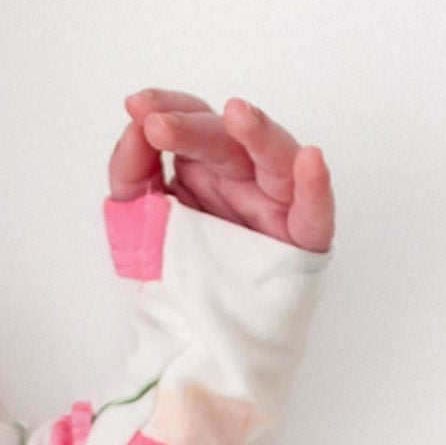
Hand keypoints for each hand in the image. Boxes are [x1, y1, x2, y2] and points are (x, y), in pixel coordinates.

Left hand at [110, 89, 334, 252]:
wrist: (194, 338)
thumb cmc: (177, 272)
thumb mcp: (137, 217)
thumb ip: (131, 171)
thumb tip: (135, 126)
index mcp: (205, 167)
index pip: (195, 121)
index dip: (171, 107)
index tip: (138, 106)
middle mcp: (242, 178)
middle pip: (226, 140)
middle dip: (193, 128)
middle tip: (159, 125)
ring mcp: (274, 205)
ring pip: (276, 161)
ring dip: (259, 134)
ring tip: (238, 114)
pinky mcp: (301, 240)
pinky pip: (314, 212)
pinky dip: (314, 186)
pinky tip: (309, 160)